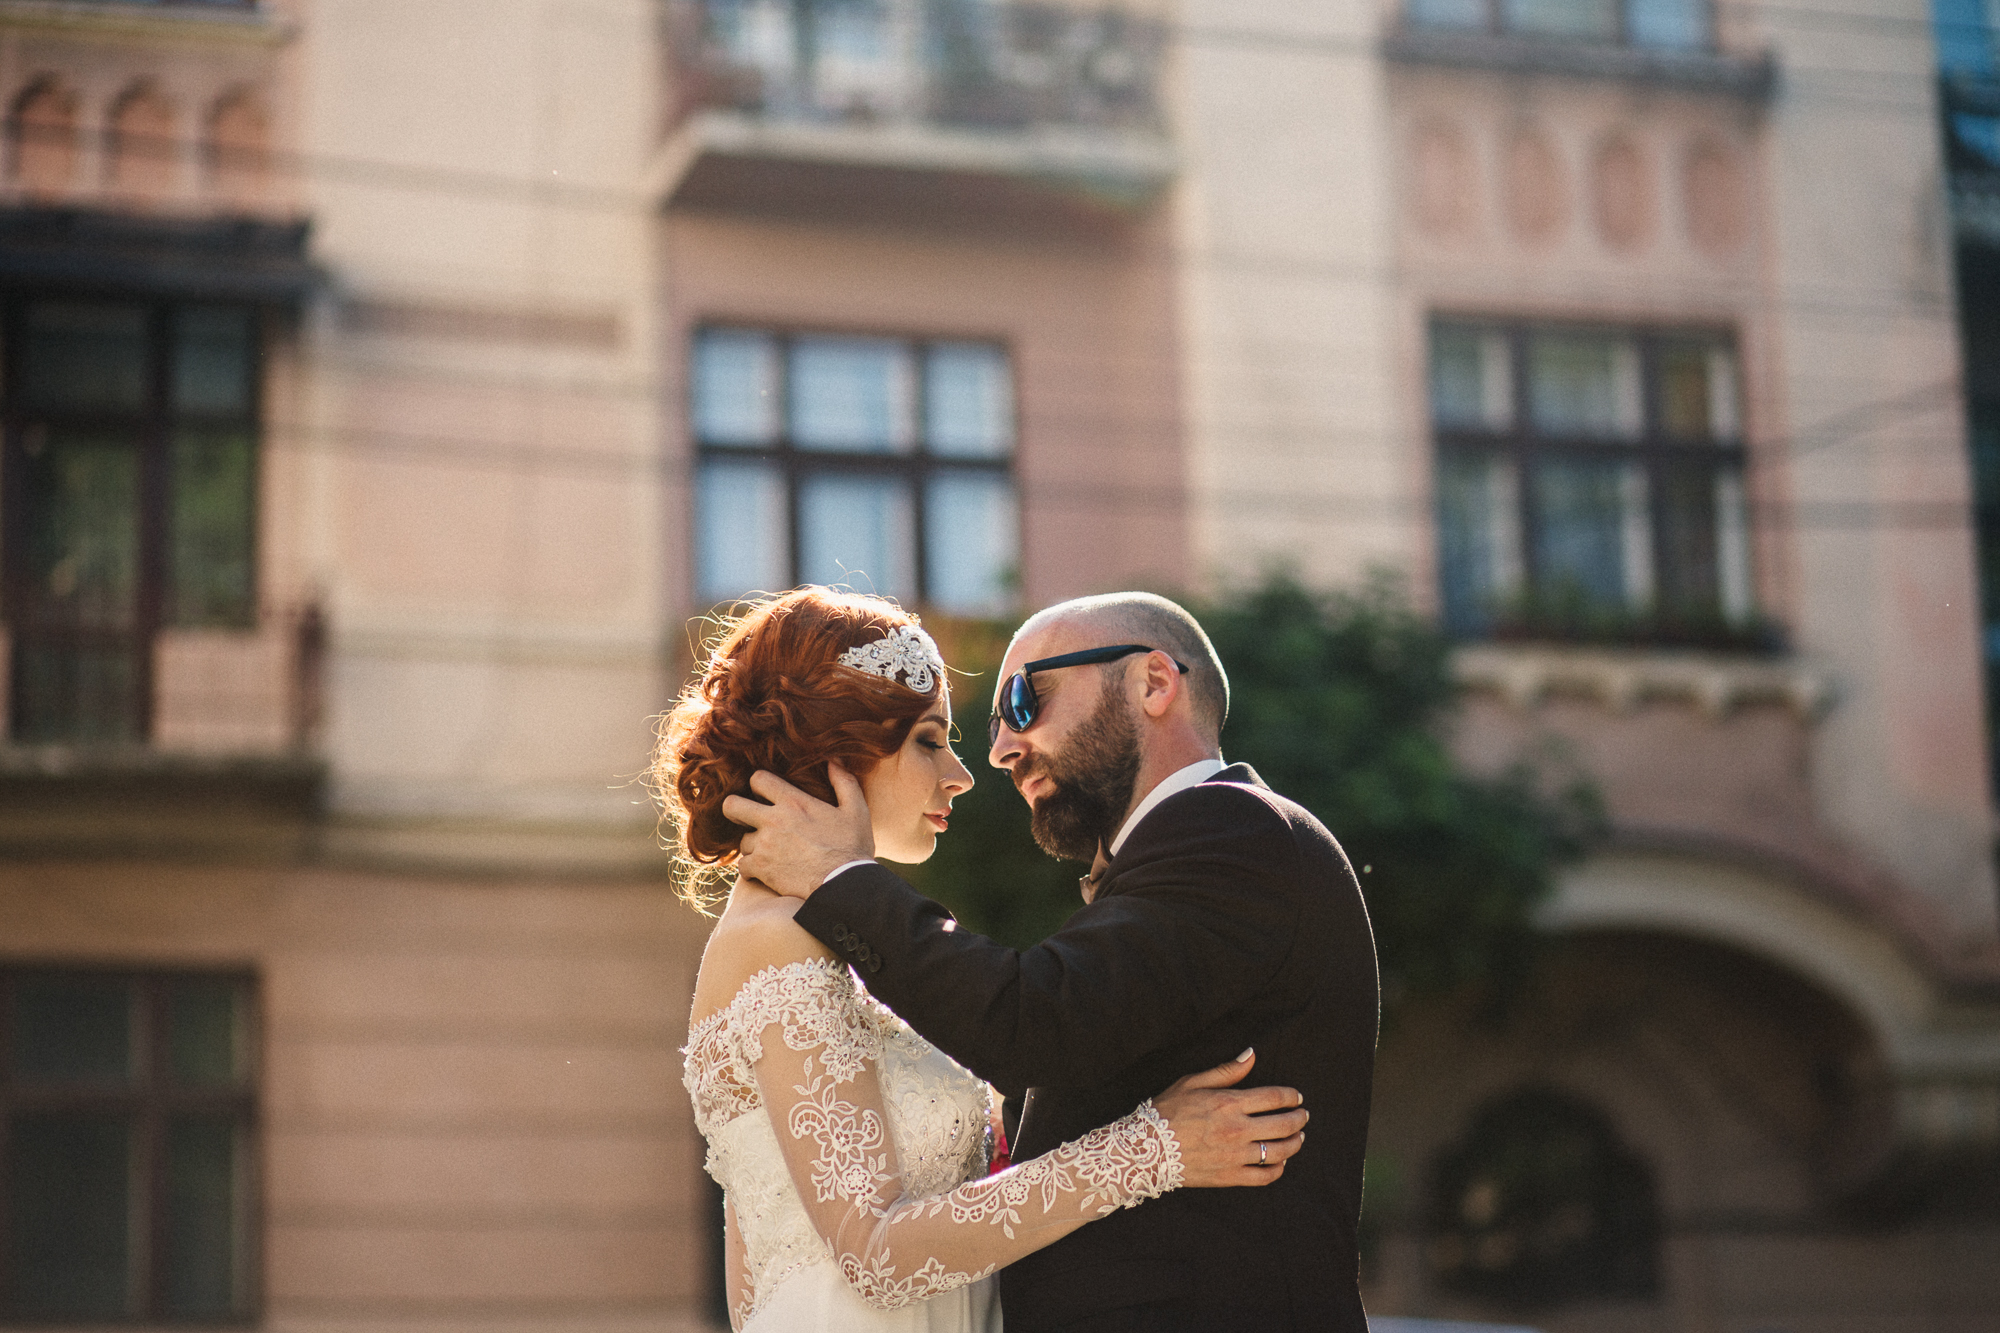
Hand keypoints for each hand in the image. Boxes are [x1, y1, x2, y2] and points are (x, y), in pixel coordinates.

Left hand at [724, 765, 874, 900]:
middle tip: (746, 818)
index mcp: (793, 802)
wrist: (844, 884)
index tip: (765, 794)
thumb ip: (844, 782)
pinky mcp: (761, 869)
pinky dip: (752, 869)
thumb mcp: (856, 810)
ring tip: (770, 852)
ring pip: (742, 841)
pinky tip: (767, 871)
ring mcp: (764, 845)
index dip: (759, 784)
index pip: (758, 779)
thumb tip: (834, 761)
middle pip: (732, 805)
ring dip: (753, 846)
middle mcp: (773, 820)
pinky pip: (743, 867)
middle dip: (736, 809)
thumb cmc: (852, 847)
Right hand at [1152, 1049, 1306, 1187]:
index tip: (1297, 1097)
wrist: (1146, 1149)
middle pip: (1283, 1124)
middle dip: (1299, 1119)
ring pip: (1279, 1151)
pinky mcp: (1230, 1176)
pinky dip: (1278, 1169)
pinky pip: (1265, 1176)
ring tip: (1299, 1138)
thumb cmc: (1167, 1111)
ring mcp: (1236, 1156)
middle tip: (1303, 1116)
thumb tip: (1252, 1054)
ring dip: (1294, 1144)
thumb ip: (1227, 1070)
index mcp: (1230, 1103)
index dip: (1291, 1097)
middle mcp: (1237, 1130)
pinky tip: (1280, 1162)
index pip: (1275, 1097)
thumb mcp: (1193, 1082)